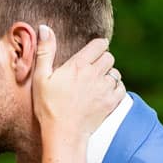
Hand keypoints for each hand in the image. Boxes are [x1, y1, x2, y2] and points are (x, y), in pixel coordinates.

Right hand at [31, 26, 125, 142]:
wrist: (64, 134)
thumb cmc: (48, 107)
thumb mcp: (40, 78)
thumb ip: (45, 51)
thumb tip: (45, 27)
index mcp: (78, 65)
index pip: (99, 44)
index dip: (98, 46)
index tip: (93, 51)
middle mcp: (94, 74)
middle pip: (109, 57)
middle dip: (103, 60)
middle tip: (92, 69)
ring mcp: (105, 89)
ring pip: (116, 73)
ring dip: (109, 75)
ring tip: (97, 83)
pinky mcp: (111, 103)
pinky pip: (122, 88)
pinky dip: (116, 89)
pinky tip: (105, 93)